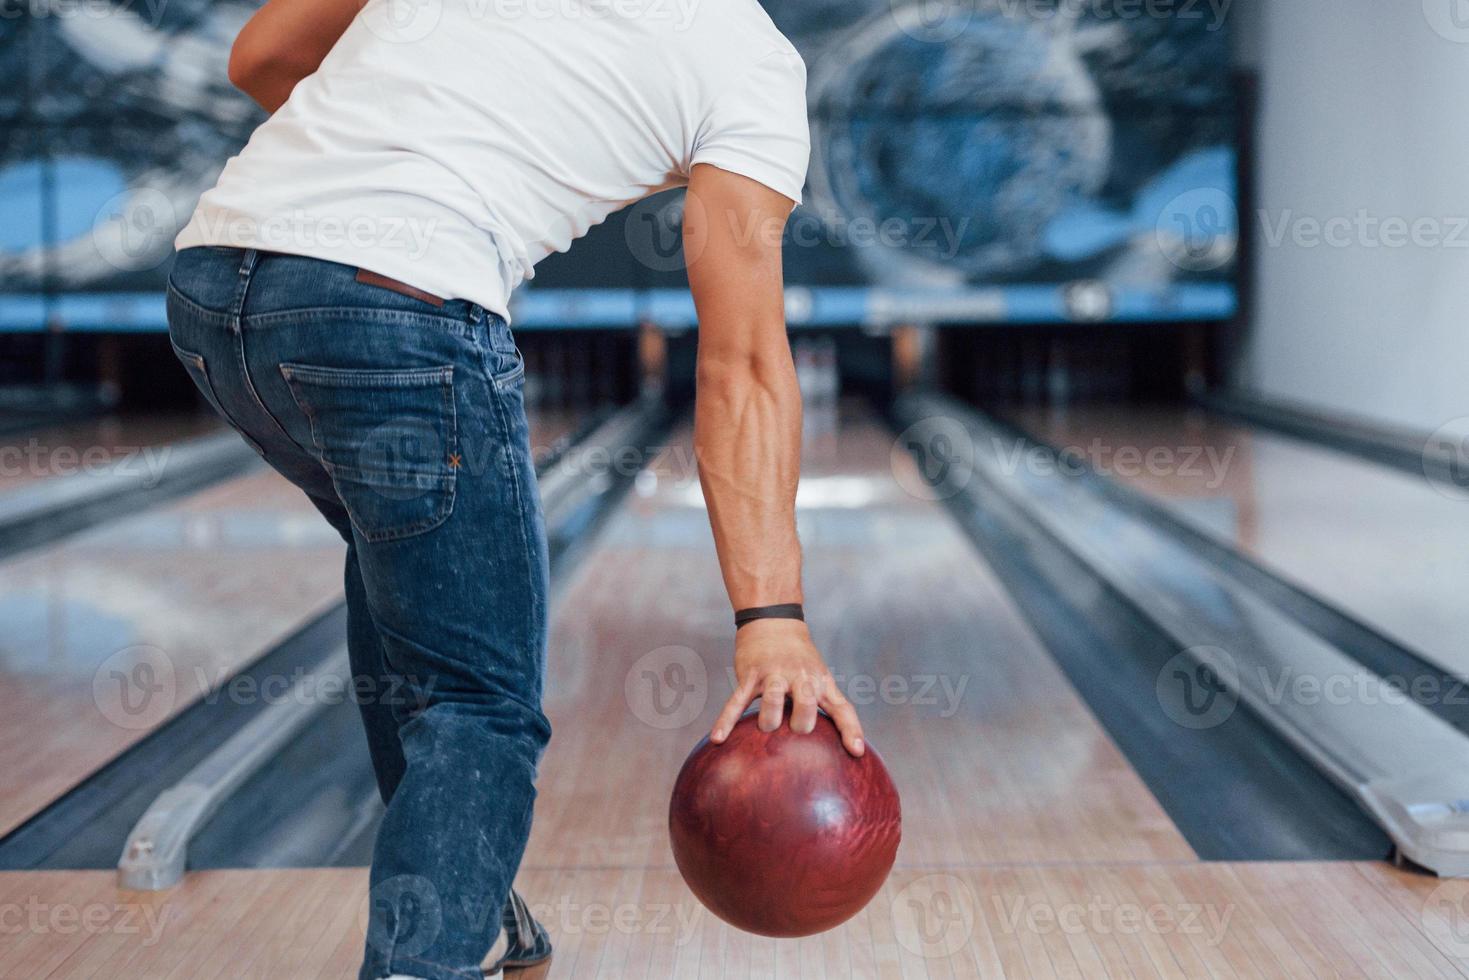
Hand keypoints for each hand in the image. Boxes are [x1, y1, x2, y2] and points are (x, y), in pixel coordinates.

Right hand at [709, 618, 864, 755]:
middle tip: (794, 731)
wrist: (773, 620)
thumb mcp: (818, 676)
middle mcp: (800, 678)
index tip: (857, 752)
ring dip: (769, 722)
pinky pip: (736, 702)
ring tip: (766, 728)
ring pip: (772, 702)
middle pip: (806, 706)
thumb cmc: (799, 657)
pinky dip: (726, 721)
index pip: (842, 708)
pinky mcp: (750, 676)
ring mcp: (774, 676)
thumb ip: (824, 704)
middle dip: (801, 725)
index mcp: (820, 682)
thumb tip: (830, 740)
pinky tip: (718, 739)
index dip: (851, 730)